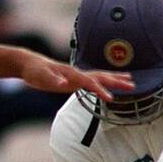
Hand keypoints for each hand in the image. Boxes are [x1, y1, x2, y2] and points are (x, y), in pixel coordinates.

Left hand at [17, 52, 131, 100]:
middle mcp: (76, 73)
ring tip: (130, 81)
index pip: (89, 83)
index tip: (111, 98)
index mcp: (71, 75)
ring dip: (115, 78)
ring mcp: (77, 74)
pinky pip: (94, 78)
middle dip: (116, 81)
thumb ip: (52, 80)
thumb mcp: (41, 77)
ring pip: (100, 76)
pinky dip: (105, 79)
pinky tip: (109, 82)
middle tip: (133, 86)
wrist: (29, 63)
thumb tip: (63, 84)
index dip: (100, 90)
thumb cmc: (35, 72)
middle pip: (100, 77)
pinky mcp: (75, 77)